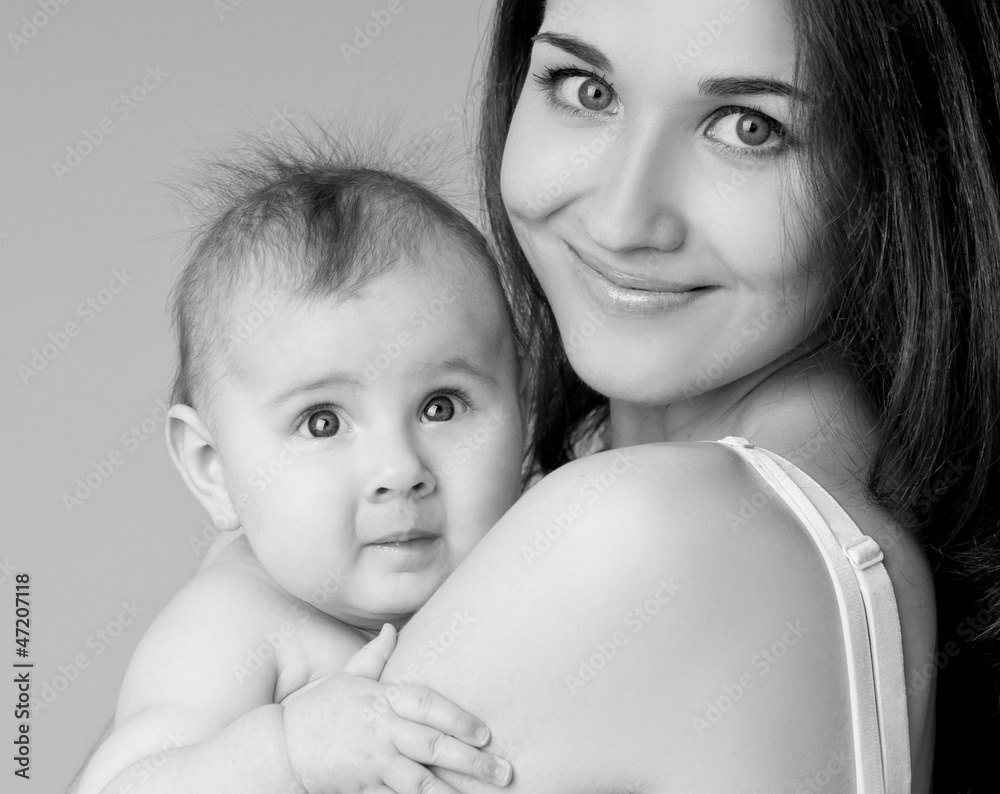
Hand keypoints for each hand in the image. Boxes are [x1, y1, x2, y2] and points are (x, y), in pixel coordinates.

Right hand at [281, 624, 512, 793]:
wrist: (278, 747)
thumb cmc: (316, 708)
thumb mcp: (346, 677)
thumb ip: (375, 657)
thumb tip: (392, 629)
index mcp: (382, 700)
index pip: (429, 706)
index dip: (460, 719)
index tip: (487, 733)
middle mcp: (382, 731)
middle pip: (435, 747)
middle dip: (474, 762)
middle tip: (505, 772)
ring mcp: (373, 763)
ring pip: (422, 782)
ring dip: (456, 792)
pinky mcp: (364, 789)